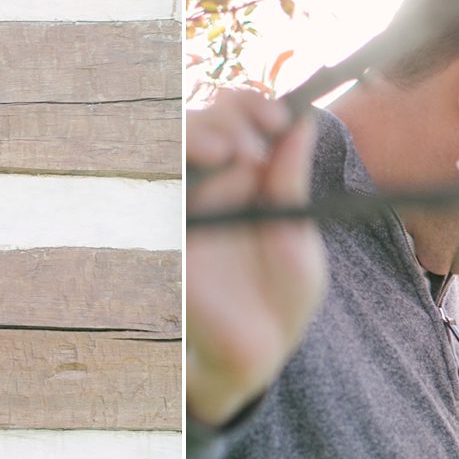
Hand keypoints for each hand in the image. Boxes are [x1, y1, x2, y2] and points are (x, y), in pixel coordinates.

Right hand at [186, 88, 326, 425]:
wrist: (259, 354)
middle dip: (232, 113)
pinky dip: (176, 162)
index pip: (241, 118)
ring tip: (235, 150)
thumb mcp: (298, 235)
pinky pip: (155, 182)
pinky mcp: (162, 231)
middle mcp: (211, 184)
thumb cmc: (283, 299)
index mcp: (249, 177)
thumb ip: (292, 183)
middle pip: (205, 119)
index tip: (281, 116)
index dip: (256, 105)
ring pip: (174, 141)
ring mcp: (183, 205)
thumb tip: (302, 122)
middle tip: (261, 136)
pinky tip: (210, 166)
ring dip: (203, 130)